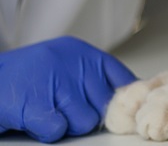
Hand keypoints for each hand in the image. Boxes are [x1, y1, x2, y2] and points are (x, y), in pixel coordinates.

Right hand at [0, 36, 136, 142]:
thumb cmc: (23, 78)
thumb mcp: (62, 67)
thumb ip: (93, 79)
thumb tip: (127, 96)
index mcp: (80, 53)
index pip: (121, 78)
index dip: (122, 100)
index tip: (121, 111)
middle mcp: (70, 63)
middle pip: (104, 106)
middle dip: (86, 114)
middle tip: (62, 109)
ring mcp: (53, 82)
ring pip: (85, 121)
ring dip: (66, 125)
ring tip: (45, 112)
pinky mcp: (33, 105)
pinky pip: (59, 130)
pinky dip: (47, 131)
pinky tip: (34, 119)